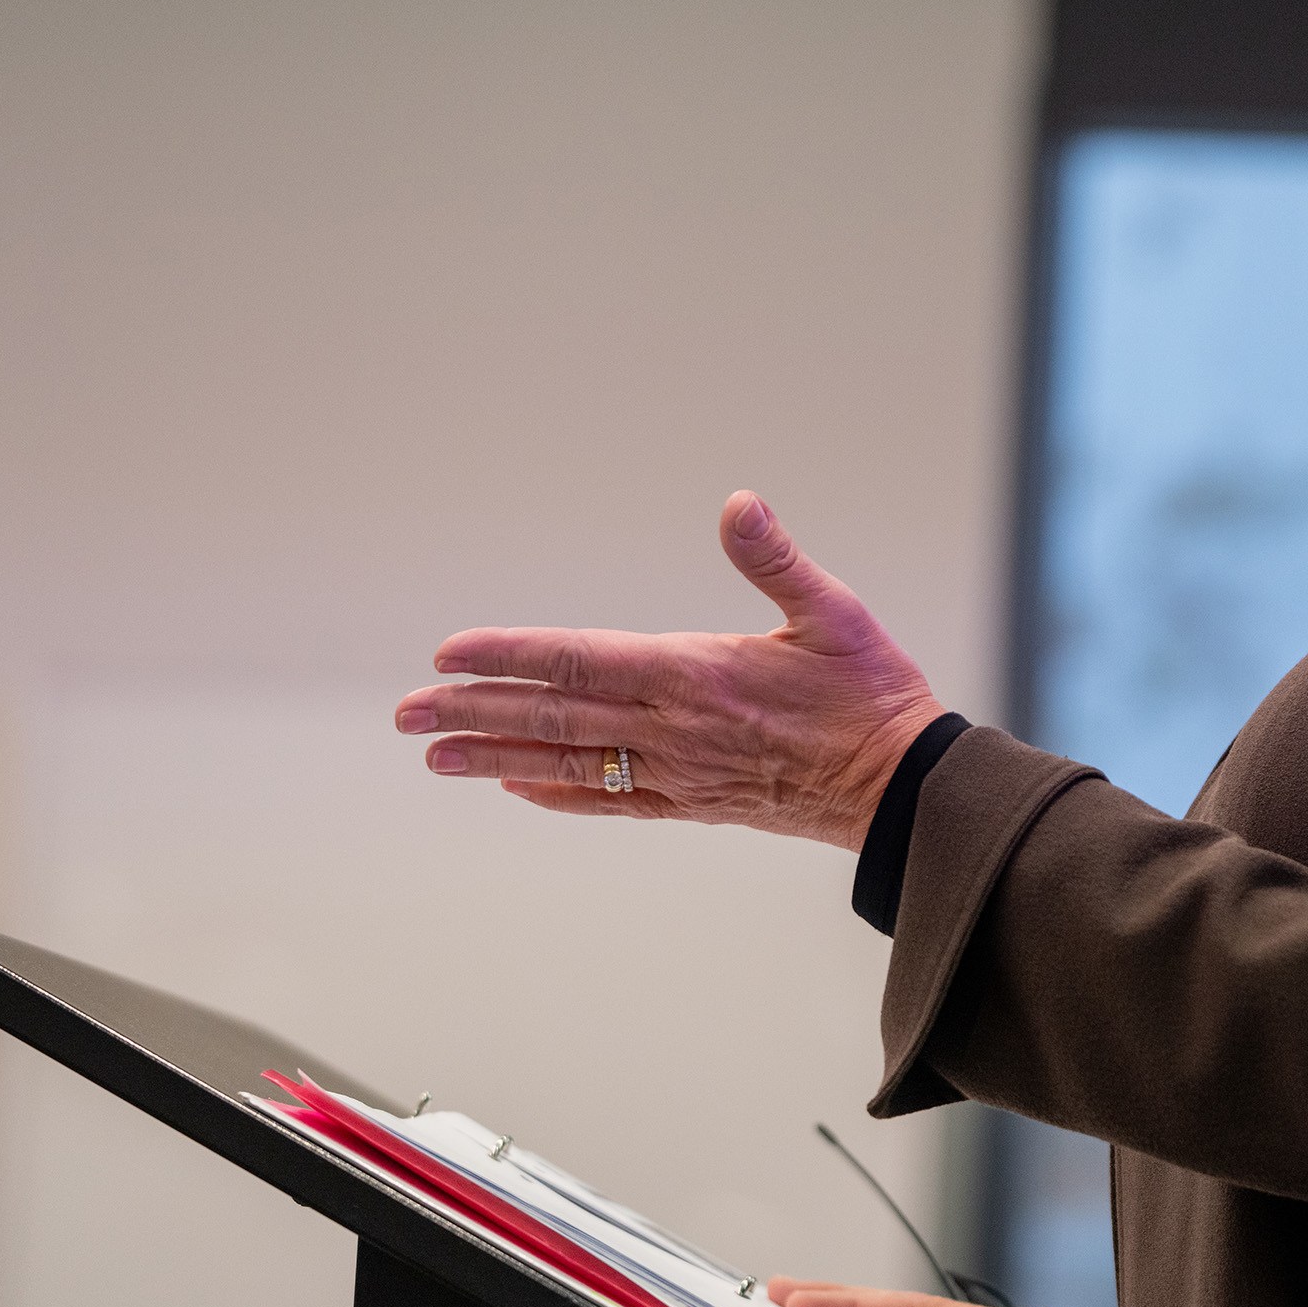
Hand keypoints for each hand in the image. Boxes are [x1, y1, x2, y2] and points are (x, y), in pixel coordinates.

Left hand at [395, 492, 945, 850]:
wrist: (901, 786)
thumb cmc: (871, 694)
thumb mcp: (835, 611)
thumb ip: (776, 559)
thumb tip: (739, 503)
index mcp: (696, 673)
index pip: (578, 660)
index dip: (508, 655)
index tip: (449, 653)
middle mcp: (673, 728)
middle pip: (552, 717)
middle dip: (472, 711)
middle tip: (406, 713)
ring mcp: (677, 772)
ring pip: (566, 764)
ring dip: (493, 758)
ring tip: (434, 755)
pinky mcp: (692, 803)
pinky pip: (609, 800)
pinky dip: (556, 793)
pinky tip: (517, 787)